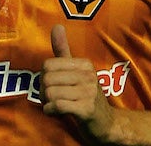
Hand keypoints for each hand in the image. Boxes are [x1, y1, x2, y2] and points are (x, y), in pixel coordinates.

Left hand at [40, 24, 114, 141]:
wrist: (106, 124)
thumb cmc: (86, 97)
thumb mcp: (76, 72)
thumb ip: (64, 50)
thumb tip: (57, 26)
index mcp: (84, 64)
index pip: (48, 65)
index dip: (44, 78)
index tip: (52, 86)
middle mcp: (88, 75)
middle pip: (46, 79)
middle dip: (43, 92)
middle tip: (51, 99)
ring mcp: (89, 92)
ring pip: (50, 93)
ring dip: (47, 103)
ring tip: (55, 106)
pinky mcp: (86, 109)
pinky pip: (57, 105)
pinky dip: (50, 111)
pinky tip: (55, 112)